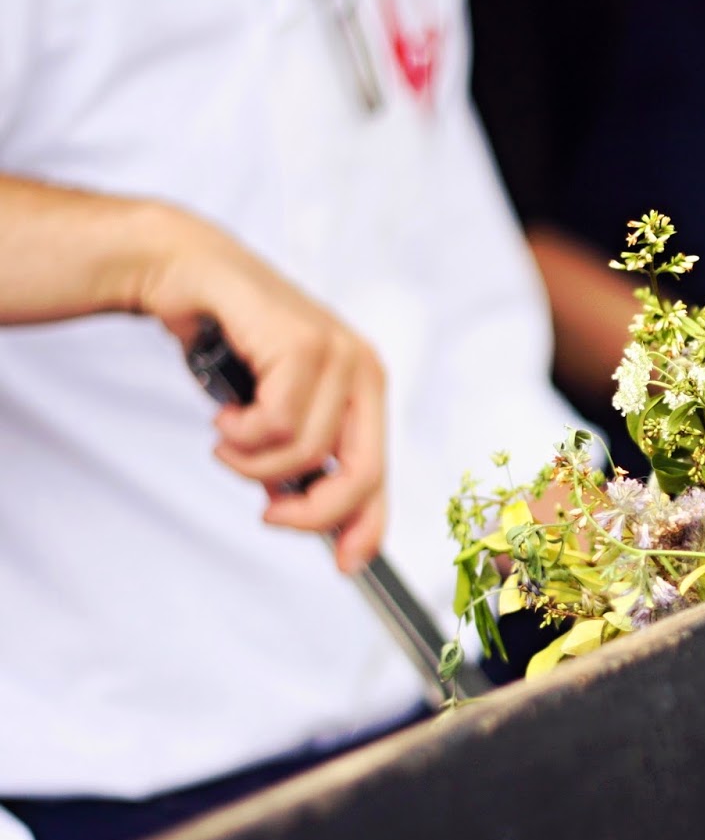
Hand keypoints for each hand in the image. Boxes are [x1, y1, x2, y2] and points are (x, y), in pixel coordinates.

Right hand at [135, 206, 386, 571]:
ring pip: (305, 453)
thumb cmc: (232, 345)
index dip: (367, 526)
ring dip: (252, 463)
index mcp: (366, 391)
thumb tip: (302, 513)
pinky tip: (225, 414)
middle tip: (269, 513)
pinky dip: (240, 433)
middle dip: (311, 511)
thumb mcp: (274, 414)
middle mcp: (365, 371)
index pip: (380, 474)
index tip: (345, 563)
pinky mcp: (305, 343)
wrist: (189, 277)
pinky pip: (277, 423)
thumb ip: (298, 461)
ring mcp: (340, 354)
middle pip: (359, 475)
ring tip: (229, 439)